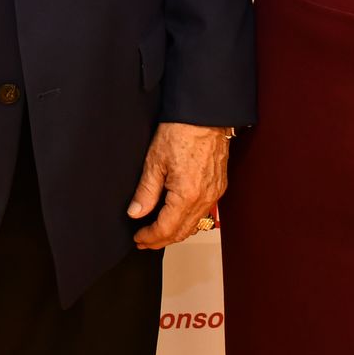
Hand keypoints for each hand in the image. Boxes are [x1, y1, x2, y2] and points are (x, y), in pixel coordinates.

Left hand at [126, 122, 228, 249]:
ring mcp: (214, 193)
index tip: (138, 238)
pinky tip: (175, 215)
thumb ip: (145, 191)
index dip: (150, 237)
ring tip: (157, 231)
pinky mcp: (218, 186)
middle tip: (144, 240)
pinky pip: (203, 212)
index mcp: (187, 195)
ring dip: (175, 232)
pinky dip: (188, 220)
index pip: (166, 229)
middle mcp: (204, 198)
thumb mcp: (155, 161)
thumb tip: (135, 213)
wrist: (205, 114)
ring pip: (194, 224)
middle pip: (182, 232)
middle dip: (161, 239)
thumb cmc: (181, 130)